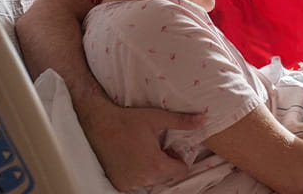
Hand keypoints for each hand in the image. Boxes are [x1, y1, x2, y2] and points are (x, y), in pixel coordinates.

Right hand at [78, 102, 203, 190]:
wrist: (99, 124)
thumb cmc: (129, 120)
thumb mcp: (158, 118)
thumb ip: (183, 122)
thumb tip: (204, 119)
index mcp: (156, 164)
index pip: (181, 171)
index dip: (179, 159)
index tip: (169, 147)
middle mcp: (144, 178)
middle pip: (166, 176)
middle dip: (166, 163)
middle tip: (156, 146)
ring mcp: (130, 183)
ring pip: (151, 180)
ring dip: (152, 169)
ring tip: (143, 150)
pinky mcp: (119, 184)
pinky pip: (136, 182)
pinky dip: (138, 172)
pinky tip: (132, 156)